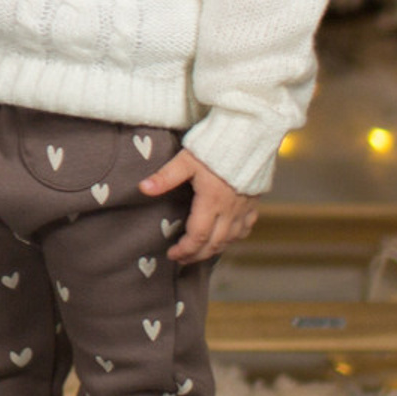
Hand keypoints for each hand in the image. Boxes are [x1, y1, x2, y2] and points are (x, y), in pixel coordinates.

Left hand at [138, 149, 257, 263]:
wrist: (250, 136)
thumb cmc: (215, 146)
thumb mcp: (186, 160)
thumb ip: (165, 177)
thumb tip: (142, 188)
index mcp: (212, 202)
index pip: (198, 236)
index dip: (185, 249)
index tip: (172, 254)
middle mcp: (230, 210)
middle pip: (215, 243)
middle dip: (197, 255)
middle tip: (182, 259)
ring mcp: (244, 207)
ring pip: (232, 238)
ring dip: (215, 249)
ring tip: (200, 252)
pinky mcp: (254, 201)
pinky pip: (247, 227)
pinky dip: (235, 237)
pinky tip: (227, 237)